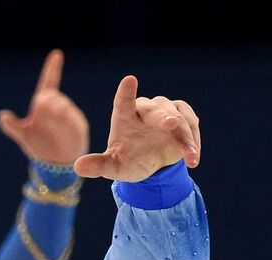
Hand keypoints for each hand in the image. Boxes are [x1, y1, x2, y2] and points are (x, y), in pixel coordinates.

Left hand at [0, 48, 88, 164]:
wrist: (55, 164)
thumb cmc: (39, 146)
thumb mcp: (24, 137)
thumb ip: (12, 127)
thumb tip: (1, 116)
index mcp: (43, 104)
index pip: (48, 82)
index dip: (52, 68)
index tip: (57, 54)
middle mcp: (57, 106)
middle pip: (52, 96)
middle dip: (47, 100)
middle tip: (41, 106)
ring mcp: (68, 115)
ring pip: (63, 106)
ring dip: (57, 109)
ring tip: (53, 115)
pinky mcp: (78, 125)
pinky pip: (74, 118)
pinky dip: (69, 118)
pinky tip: (65, 121)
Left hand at [74, 75, 199, 182]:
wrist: (149, 164)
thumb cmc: (127, 161)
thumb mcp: (113, 167)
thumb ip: (98, 165)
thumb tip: (78, 166)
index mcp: (124, 115)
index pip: (124, 101)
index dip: (126, 92)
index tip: (129, 81)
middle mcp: (145, 109)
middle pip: (155, 109)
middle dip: (164, 116)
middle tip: (172, 124)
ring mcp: (165, 111)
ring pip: (178, 116)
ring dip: (185, 136)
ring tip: (189, 156)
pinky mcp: (183, 117)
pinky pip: (191, 124)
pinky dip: (194, 141)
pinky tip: (193, 157)